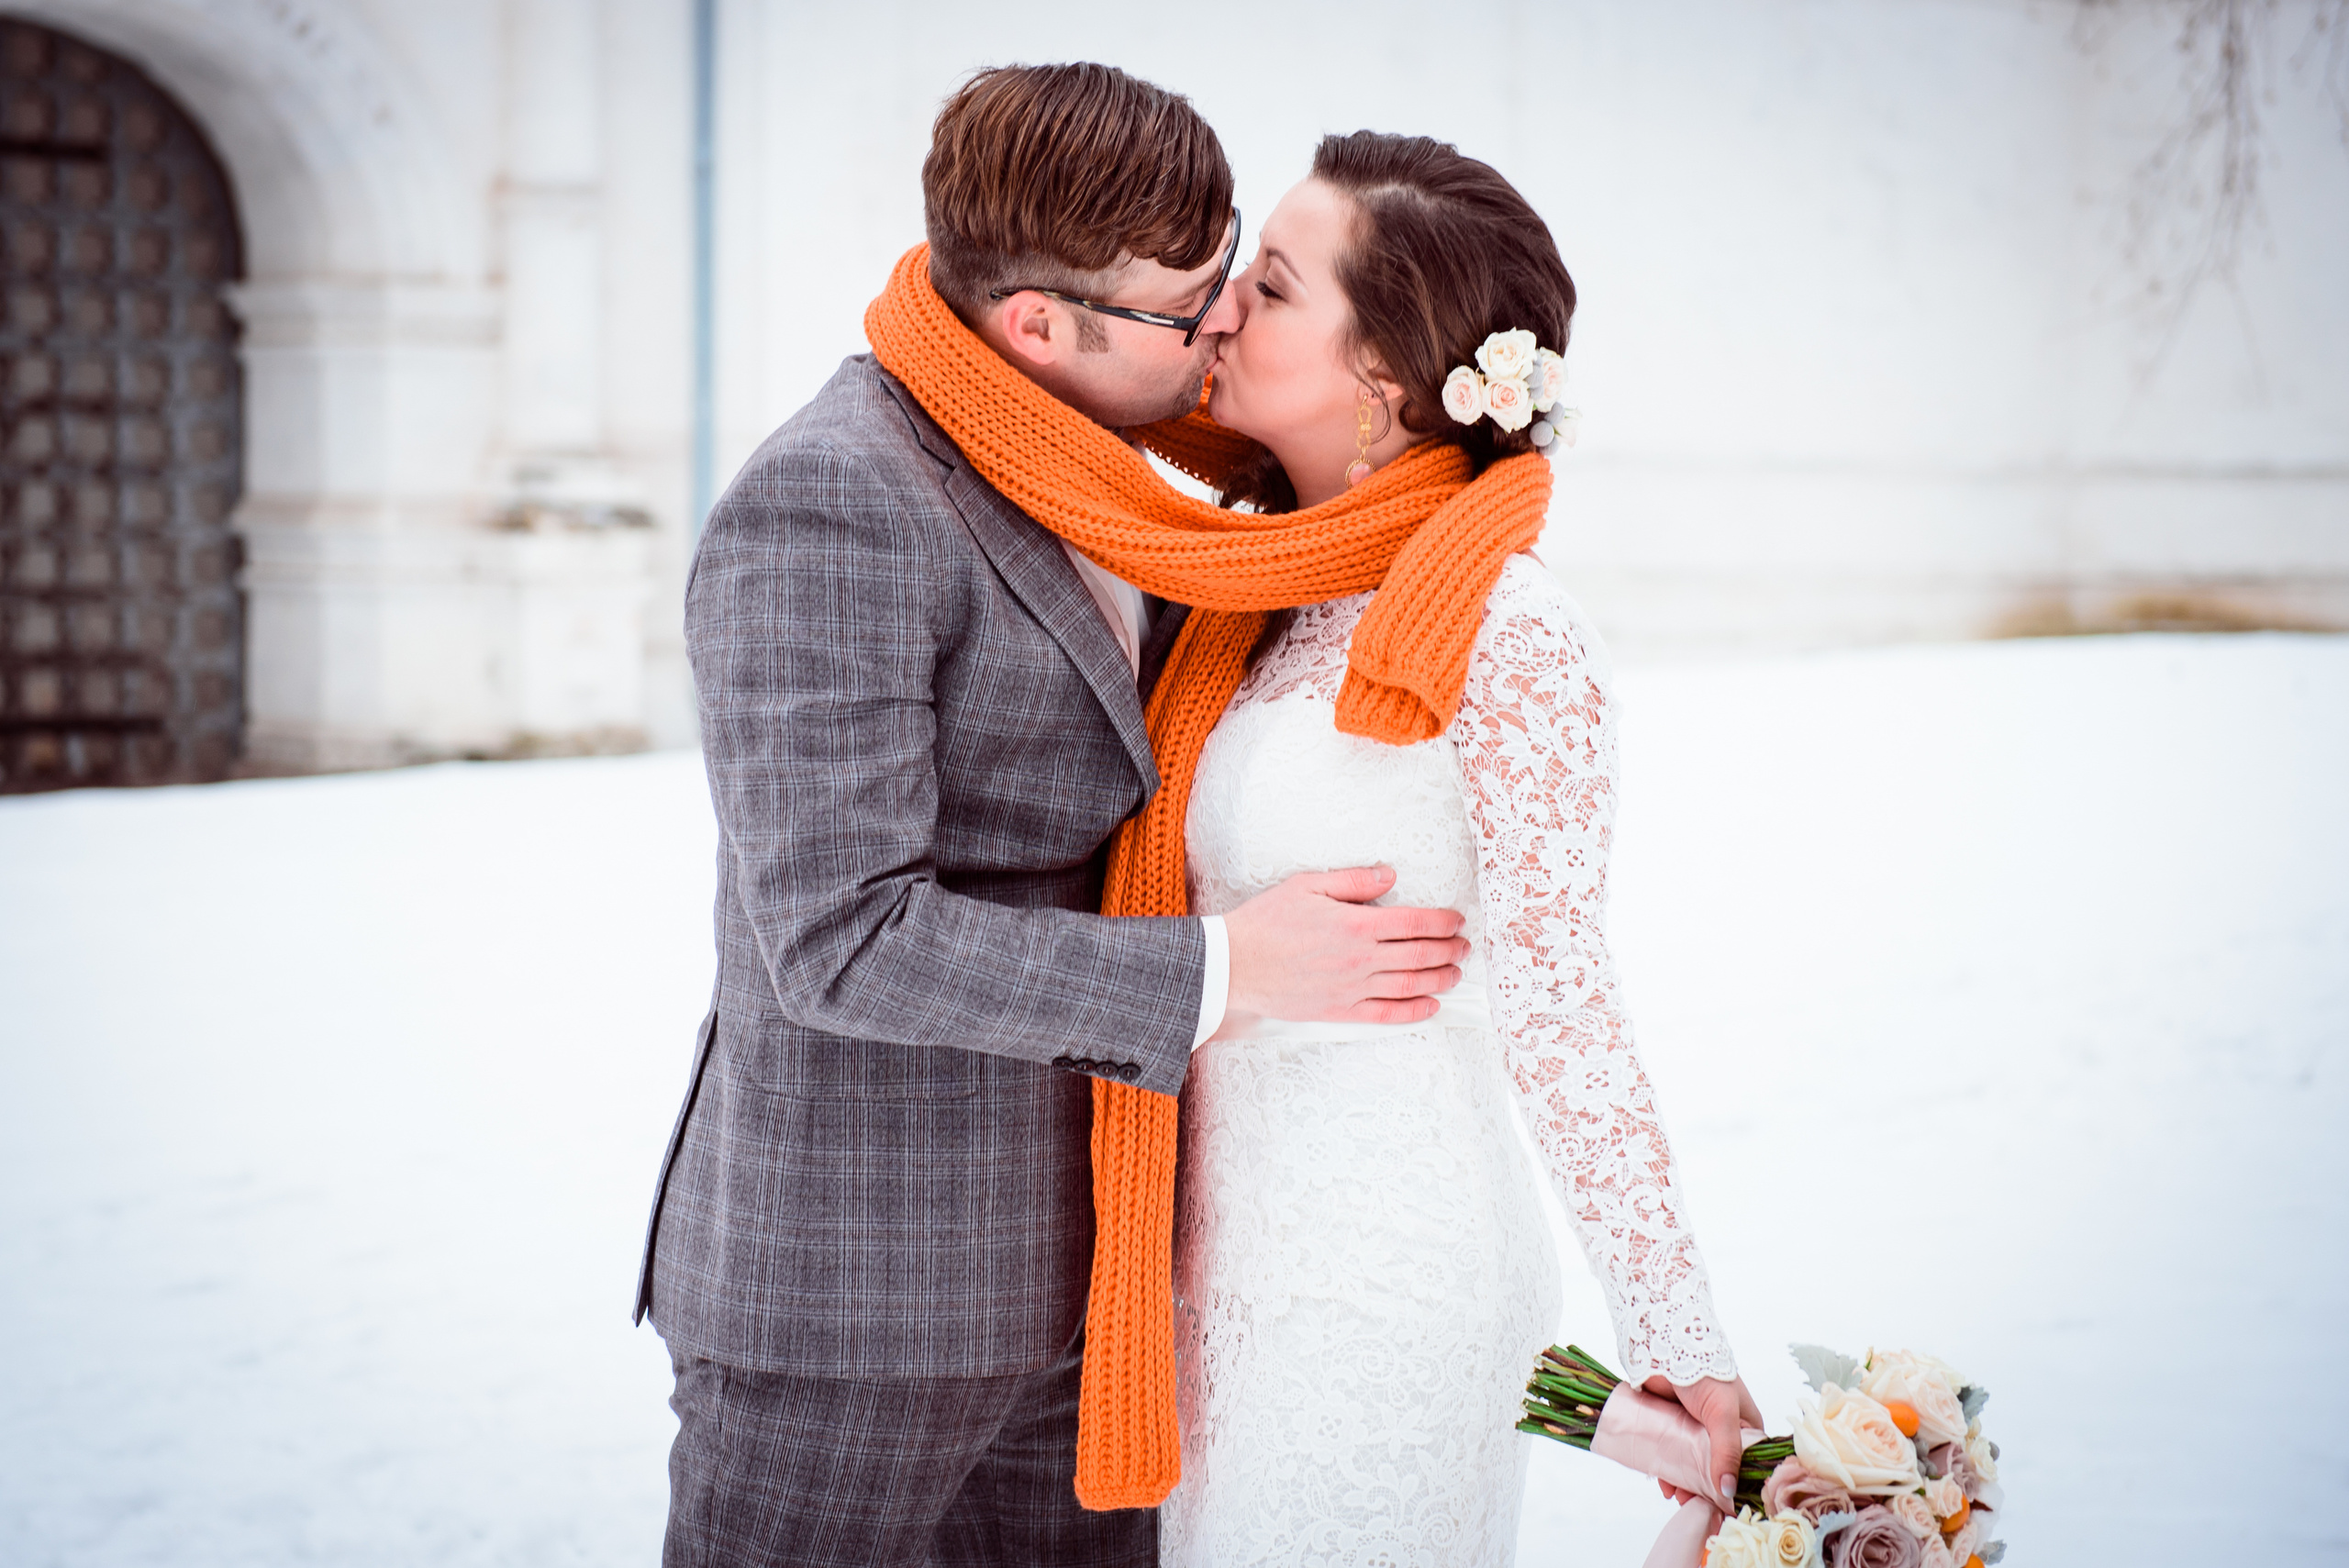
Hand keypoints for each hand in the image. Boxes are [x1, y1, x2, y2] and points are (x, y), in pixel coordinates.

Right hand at [1219, 866, 1467, 1027]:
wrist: (1235, 964)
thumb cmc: (1267, 921)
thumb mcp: (1307, 885)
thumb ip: (1353, 881)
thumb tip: (1390, 875)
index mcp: (1356, 923)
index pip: (1414, 921)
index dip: (1442, 921)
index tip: (1456, 920)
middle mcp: (1360, 958)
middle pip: (1419, 954)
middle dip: (1448, 949)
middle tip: (1465, 946)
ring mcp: (1352, 988)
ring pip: (1409, 985)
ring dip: (1439, 979)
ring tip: (1456, 973)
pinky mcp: (1339, 1011)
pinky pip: (1386, 1014)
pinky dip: (1413, 1011)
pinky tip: (1430, 1006)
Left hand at [1642, 1373, 1765, 1508]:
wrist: (1664, 1346)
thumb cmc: (1705, 1374)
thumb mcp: (1723, 1414)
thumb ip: (1726, 1452)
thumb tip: (1727, 1490)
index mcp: (1743, 1427)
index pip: (1745, 1464)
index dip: (1738, 1485)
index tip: (1728, 1508)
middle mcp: (1720, 1431)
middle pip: (1715, 1469)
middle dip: (1707, 1490)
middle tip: (1698, 1508)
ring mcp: (1693, 1429)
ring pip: (1690, 1465)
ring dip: (1685, 1484)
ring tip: (1678, 1499)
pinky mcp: (1670, 1426)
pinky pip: (1669, 1455)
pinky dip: (1667, 1471)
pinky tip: (1664, 1484)